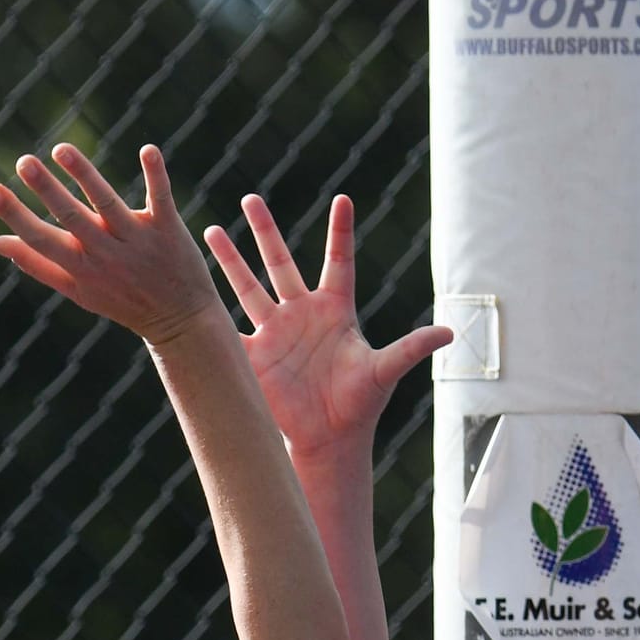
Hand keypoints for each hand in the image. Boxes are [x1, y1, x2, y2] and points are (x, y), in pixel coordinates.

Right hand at [0, 143, 220, 347]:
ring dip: (85, 175)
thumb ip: (38, 264)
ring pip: (108, 204)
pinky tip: (147, 150)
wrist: (180, 320)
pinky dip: (155, 175)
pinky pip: (160, 198)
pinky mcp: (167, 229)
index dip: (15, 215)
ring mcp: (138, 240)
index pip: (41, 239)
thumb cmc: (122, 300)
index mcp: (81, 268)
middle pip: (72, 218)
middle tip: (24, 162)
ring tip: (62, 150)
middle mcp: (106, 253)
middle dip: (47, 190)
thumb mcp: (78, 290)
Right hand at [205, 194, 448, 457]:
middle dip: (265, 231)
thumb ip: (410, 348)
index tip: (343, 199)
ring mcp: (275, 333)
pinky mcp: (254, 355)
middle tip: (250, 198)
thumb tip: (449, 333)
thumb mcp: (385, 372)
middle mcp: (302, 314)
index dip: (340, 232)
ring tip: (209, 230)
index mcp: (335, 310)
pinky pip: (228, 327)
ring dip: (229, 260)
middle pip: (280, 263)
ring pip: (247, 286)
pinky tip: (190, 286)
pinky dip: (209, 311)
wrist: (329, 441)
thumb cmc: (360, 406)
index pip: (339, 261)